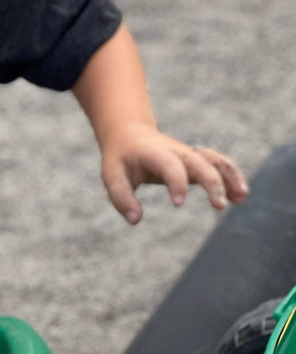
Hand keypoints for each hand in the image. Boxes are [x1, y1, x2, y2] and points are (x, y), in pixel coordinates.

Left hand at [99, 122, 247, 224]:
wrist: (129, 133)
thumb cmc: (120, 157)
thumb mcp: (111, 174)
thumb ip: (121, 197)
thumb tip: (135, 220)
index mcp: (153, 153)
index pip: (169, 165)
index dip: (176, 182)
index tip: (178, 203)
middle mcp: (175, 151)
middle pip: (199, 161)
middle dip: (212, 181)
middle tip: (219, 206)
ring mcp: (187, 154)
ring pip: (215, 160)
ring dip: (229, 176)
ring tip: (240, 197)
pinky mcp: (195, 160)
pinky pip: (218, 164)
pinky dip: (232, 177)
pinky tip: (239, 197)